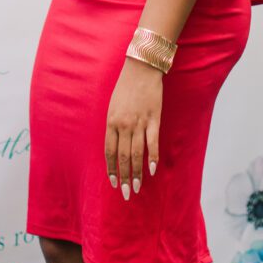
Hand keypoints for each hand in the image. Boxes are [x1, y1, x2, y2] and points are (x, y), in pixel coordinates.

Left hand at [105, 57, 162, 199]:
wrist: (141, 69)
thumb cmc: (125, 87)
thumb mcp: (112, 106)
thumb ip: (113, 126)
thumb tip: (114, 146)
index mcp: (111, 122)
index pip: (109, 152)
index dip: (111, 169)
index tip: (113, 182)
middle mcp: (123, 125)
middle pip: (123, 157)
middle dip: (124, 177)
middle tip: (126, 193)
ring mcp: (139, 123)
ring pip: (137, 153)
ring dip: (136, 173)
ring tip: (136, 188)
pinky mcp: (153, 119)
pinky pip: (152, 143)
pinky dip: (152, 158)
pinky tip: (151, 170)